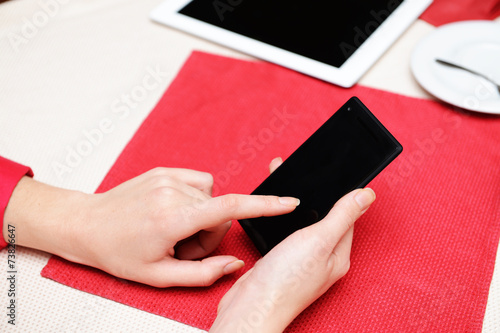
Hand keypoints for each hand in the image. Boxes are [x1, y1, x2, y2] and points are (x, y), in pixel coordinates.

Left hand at [3, 167, 298, 286]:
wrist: (87, 224)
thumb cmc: (118, 253)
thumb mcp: (159, 276)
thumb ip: (203, 273)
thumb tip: (234, 264)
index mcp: (172, 219)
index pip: (229, 209)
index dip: (264, 206)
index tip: (289, 202)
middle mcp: (173, 192)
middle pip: (220, 211)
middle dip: (211, 234)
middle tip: (183, 247)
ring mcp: (168, 178)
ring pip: (211, 198)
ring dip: (202, 217)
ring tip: (174, 229)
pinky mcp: (165, 170)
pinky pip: (200, 183)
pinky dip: (196, 199)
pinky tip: (174, 211)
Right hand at [210, 158, 375, 331]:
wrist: (251, 305)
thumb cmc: (286, 280)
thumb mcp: (318, 240)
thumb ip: (342, 216)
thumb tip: (367, 195)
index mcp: (338, 254)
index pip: (347, 217)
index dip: (340, 193)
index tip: (333, 173)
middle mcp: (322, 258)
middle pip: (324, 218)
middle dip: (315, 194)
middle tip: (305, 172)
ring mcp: (301, 261)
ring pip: (304, 224)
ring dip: (297, 203)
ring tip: (287, 182)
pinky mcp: (282, 261)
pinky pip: (288, 233)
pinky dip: (284, 218)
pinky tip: (276, 211)